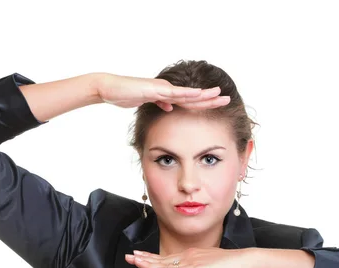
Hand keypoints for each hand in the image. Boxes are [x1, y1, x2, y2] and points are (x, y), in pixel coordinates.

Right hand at [96, 73, 229, 111]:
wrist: (110, 88)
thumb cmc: (126, 95)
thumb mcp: (146, 103)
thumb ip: (159, 103)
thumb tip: (170, 108)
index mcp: (166, 94)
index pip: (189, 101)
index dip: (204, 103)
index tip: (218, 105)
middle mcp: (167, 89)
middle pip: (193, 96)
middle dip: (210, 99)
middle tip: (227, 100)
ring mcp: (162, 88)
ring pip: (187, 94)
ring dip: (204, 95)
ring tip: (219, 95)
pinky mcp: (154, 90)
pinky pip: (173, 93)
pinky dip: (187, 94)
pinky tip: (199, 94)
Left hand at [124, 247, 252, 267]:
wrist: (242, 261)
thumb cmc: (229, 264)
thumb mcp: (209, 265)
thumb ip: (198, 267)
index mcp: (190, 255)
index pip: (166, 258)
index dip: (151, 258)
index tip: (138, 257)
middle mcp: (187, 256)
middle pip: (161, 258)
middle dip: (143, 258)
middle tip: (128, 257)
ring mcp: (191, 262)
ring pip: (164, 263)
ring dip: (148, 263)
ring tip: (134, 261)